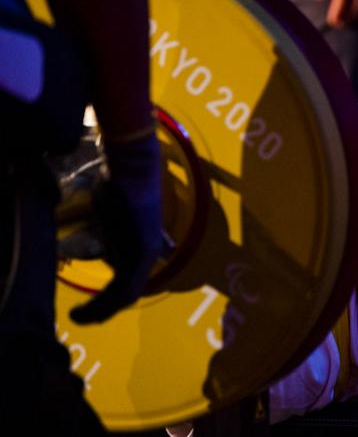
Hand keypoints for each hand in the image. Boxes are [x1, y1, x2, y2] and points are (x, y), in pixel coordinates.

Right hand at [69, 133, 162, 323]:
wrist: (132, 169)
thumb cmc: (122, 182)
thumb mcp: (120, 210)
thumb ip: (117, 226)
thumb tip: (116, 235)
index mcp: (147, 244)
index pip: (133, 280)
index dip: (115, 297)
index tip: (96, 306)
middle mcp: (150, 252)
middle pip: (129, 292)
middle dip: (105, 309)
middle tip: (82, 317)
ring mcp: (148, 253)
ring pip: (125, 295)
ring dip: (100, 310)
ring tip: (78, 318)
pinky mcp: (142, 253)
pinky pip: (121, 289)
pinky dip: (101, 303)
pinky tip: (81, 310)